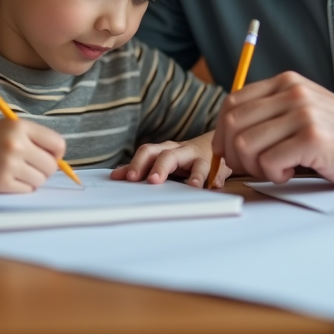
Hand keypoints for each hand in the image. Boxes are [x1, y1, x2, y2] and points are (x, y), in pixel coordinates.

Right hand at [0, 118, 66, 192]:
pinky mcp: (1, 183)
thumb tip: (61, 160)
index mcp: (20, 127)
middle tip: (26, 167)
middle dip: (43, 169)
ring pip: (40, 180)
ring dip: (31, 180)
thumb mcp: (8, 129)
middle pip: (51, 166)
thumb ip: (35, 139)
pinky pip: (26, 190)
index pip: (58, 145)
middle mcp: (17, 144)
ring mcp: (9, 164)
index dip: (55, 154)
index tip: (46, 157)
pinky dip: (19, 188)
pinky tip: (5, 179)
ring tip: (13, 172)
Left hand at [110, 132, 229, 187]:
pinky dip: (216, 179)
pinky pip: (218, 172)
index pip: (147, 152)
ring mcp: (200, 158)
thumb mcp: (160, 159)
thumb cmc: (181, 158)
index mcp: (164, 150)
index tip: (127, 178)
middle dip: (160, 167)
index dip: (137, 164)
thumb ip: (140, 168)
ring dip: (196, 175)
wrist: (214, 146)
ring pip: (198, 164)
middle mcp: (181, 151)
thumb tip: (115, 175)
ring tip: (193, 186)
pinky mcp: (217, 167)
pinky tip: (214, 187)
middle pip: (168, 155)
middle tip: (153, 181)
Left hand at [212, 72, 333, 187]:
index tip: (230, 150)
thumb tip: (228, 133)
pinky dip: (273, 174)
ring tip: (274, 170)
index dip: (222, 130)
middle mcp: (292, 93)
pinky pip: (268, 161)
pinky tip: (289, 173)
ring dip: (253, 166)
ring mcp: (303, 114)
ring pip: (245, 144)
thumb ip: (272, 111)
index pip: (232, 102)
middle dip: (233, 153)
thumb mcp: (305, 108)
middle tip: (252, 167)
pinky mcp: (312, 138)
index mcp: (286, 83)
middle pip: (233, 123)